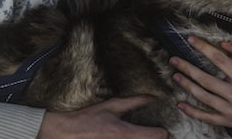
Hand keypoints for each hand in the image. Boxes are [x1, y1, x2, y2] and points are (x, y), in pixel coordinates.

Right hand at [37, 95, 168, 138]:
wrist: (68, 133)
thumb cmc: (89, 118)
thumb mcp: (112, 106)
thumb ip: (134, 102)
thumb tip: (153, 96)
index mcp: (125, 133)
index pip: (156, 136)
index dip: (163, 131)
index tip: (162, 128)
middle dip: (155, 138)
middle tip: (155, 132)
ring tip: (144, 135)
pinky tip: (129, 137)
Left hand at [169, 36, 231, 129]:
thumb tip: (223, 44)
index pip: (220, 59)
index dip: (204, 48)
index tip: (191, 40)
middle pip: (206, 79)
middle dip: (188, 68)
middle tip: (174, 60)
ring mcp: (231, 110)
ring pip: (204, 97)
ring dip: (187, 86)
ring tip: (175, 76)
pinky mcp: (228, 121)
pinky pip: (207, 117)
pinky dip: (192, 112)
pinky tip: (181, 104)